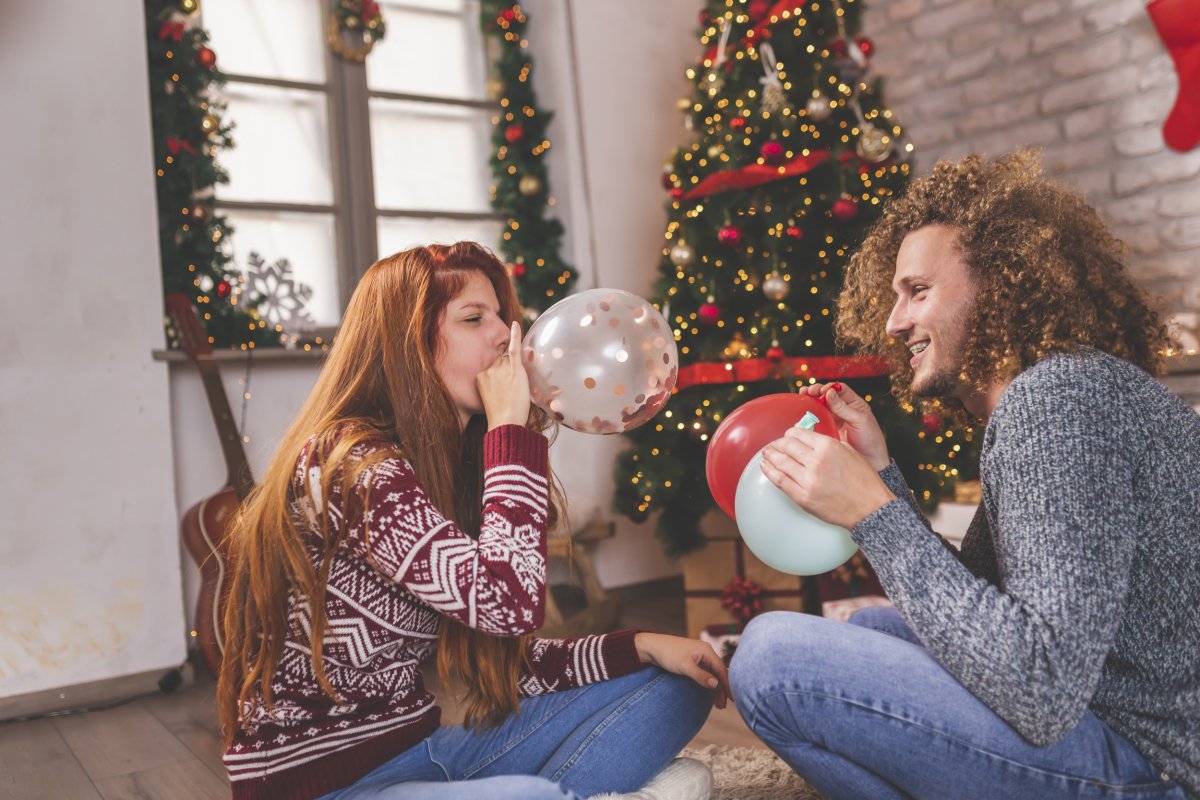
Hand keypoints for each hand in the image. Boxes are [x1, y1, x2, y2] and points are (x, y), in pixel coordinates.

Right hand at [477, 321, 530, 429]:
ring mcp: (501, 369)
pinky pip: (513, 348)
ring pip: (509, 360)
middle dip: (508, 371)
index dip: (502, 373)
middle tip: (513, 387)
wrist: (506, 423)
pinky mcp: (514, 369)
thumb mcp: (491, 398)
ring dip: (515, 368)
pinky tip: (515, 324)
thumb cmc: (500, 415)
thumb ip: (495, 385)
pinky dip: (515, 335)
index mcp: (481, 376)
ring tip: (517, 386)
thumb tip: (503, 380)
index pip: (493, 367)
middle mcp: (489, 370)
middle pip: (501, 362)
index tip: (505, 380)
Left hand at [634, 632, 730, 709]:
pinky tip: (709, 693)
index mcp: (706, 650)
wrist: (652, 647)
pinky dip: (708, 683)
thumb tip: (716, 684)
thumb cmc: (667, 654)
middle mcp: (706, 652)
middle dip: (722, 689)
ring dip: (715, 688)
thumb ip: (701, 676)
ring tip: (717, 704)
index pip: (722, 669)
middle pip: (719, 672)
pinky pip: (706, 673)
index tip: (733, 698)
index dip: (728, 684)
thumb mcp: (684, 666)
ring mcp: (700, 656)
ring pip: (713, 674)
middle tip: (723, 706)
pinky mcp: (693, 660)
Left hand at [761, 426, 895, 528]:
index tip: (787, 436)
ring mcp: (808, 480)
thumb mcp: (849, 452)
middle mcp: (816, 461)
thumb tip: (811, 438)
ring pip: (780, 462)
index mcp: (828, 446)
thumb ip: (829, 443)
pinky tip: (765, 466)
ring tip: (766, 454)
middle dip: (778, 444)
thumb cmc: (863, 481)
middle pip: (787, 446)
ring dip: (770, 456)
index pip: (799, 433)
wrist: (869, 508)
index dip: (789, 433)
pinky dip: (769, 472)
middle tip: (773, 445)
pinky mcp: (803, 497)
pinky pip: (780, 481)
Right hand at [799, 382, 889, 471]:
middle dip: (816, 391)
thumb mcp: (859, 421)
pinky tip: (803, 413)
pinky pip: (818, 420)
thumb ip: (844, 407)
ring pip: (821, 406)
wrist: (870, 461)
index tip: (821, 391)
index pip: (840, 389)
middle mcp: (843, 409)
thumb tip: (829, 392)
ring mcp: (835, 420)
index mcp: (854, 404)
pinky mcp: (828, 430)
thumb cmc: (870, 440)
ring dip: (811, 400)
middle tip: (807, 391)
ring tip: (802, 396)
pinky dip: (810, 415)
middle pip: (827, 395)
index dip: (829, 387)